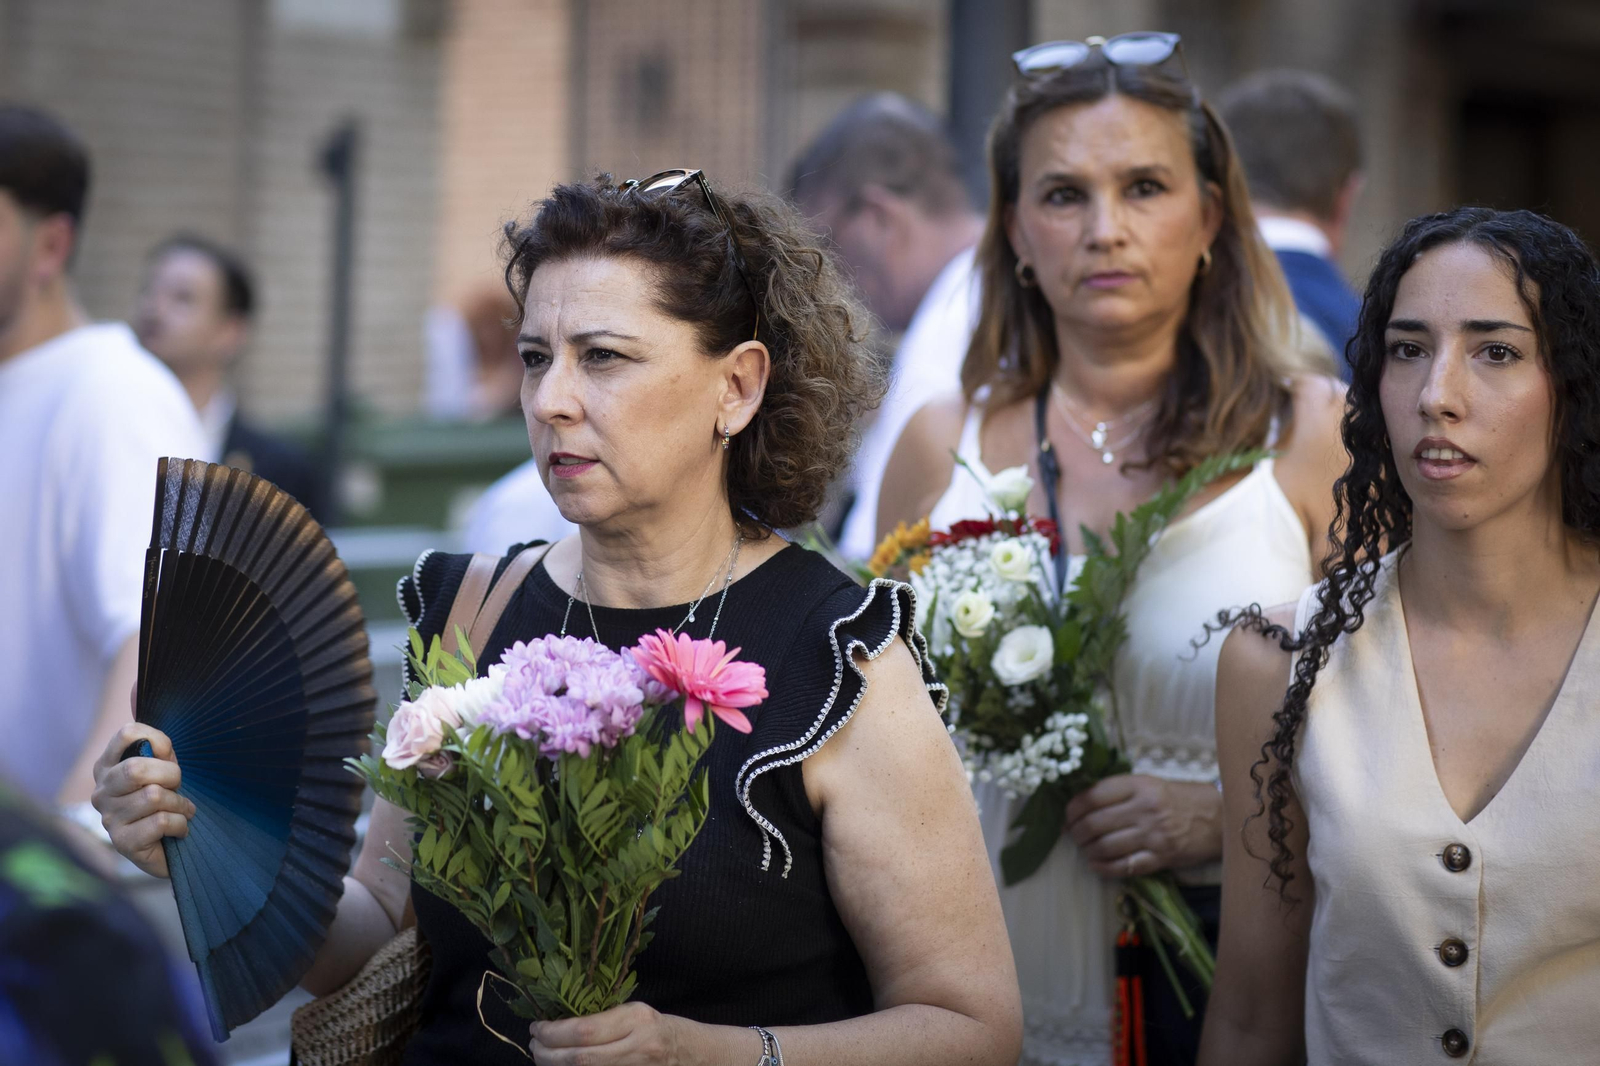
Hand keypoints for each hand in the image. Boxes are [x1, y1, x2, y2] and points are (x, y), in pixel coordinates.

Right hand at [90, 721, 193, 877]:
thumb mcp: (165, 762)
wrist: (174, 846)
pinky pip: (161, 821)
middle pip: (137, 769)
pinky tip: (179, 829)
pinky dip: (181, 824)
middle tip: (180, 785)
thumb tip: (135, 681)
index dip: (158, 739)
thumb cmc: (169, 797)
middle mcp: (101, 790)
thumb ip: (152, 732)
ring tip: (183, 810)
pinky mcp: (123, 843)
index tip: (172, 754)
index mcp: (107, 765)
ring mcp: (108, 818)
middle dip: (171, 775)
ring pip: (154, 797)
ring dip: (180, 803)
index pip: (127, 733)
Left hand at [529, 1003, 755, 1065]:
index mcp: (637, 1019)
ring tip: (541, 1055)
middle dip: (547, 1053)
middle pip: (579, 1058)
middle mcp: (637, 1046)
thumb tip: (560, 1020)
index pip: (585, 1031)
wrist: (696, 1055)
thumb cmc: (663, 1028)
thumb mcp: (638, 1012)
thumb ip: (605, 1017)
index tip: (537, 1026)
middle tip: (533, 1044)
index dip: (553, 1032)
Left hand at [1064, 773, 1221, 878]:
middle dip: (1076, 832)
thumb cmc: (1181, 798)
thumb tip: (1083, 805)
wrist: (1220, 816)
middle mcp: (1145, 809)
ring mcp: (1154, 836)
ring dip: (1088, 850)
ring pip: (1106, 846)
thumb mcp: (1150, 784)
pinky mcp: (1161, 858)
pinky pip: (1124, 866)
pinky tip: (1096, 864)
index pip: (1094, 795)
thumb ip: (1120, 792)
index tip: (1068, 814)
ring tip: (1084, 849)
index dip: (1073, 807)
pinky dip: (1104, 867)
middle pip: (1095, 823)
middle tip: (1073, 835)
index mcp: (1140, 786)